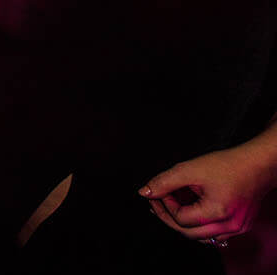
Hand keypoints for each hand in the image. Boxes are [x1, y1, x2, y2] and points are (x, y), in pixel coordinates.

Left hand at [140, 143, 276, 243]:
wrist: (257, 164)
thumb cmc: (228, 164)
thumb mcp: (190, 169)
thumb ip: (165, 181)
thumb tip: (144, 192)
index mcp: (217, 212)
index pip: (180, 218)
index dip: (164, 204)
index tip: (159, 191)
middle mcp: (229, 226)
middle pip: (189, 233)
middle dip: (168, 218)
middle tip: (156, 203)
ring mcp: (237, 228)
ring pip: (202, 237)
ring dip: (183, 225)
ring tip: (169, 209)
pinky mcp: (242, 226)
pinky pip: (215, 235)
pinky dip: (200, 227)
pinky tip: (190, 214)